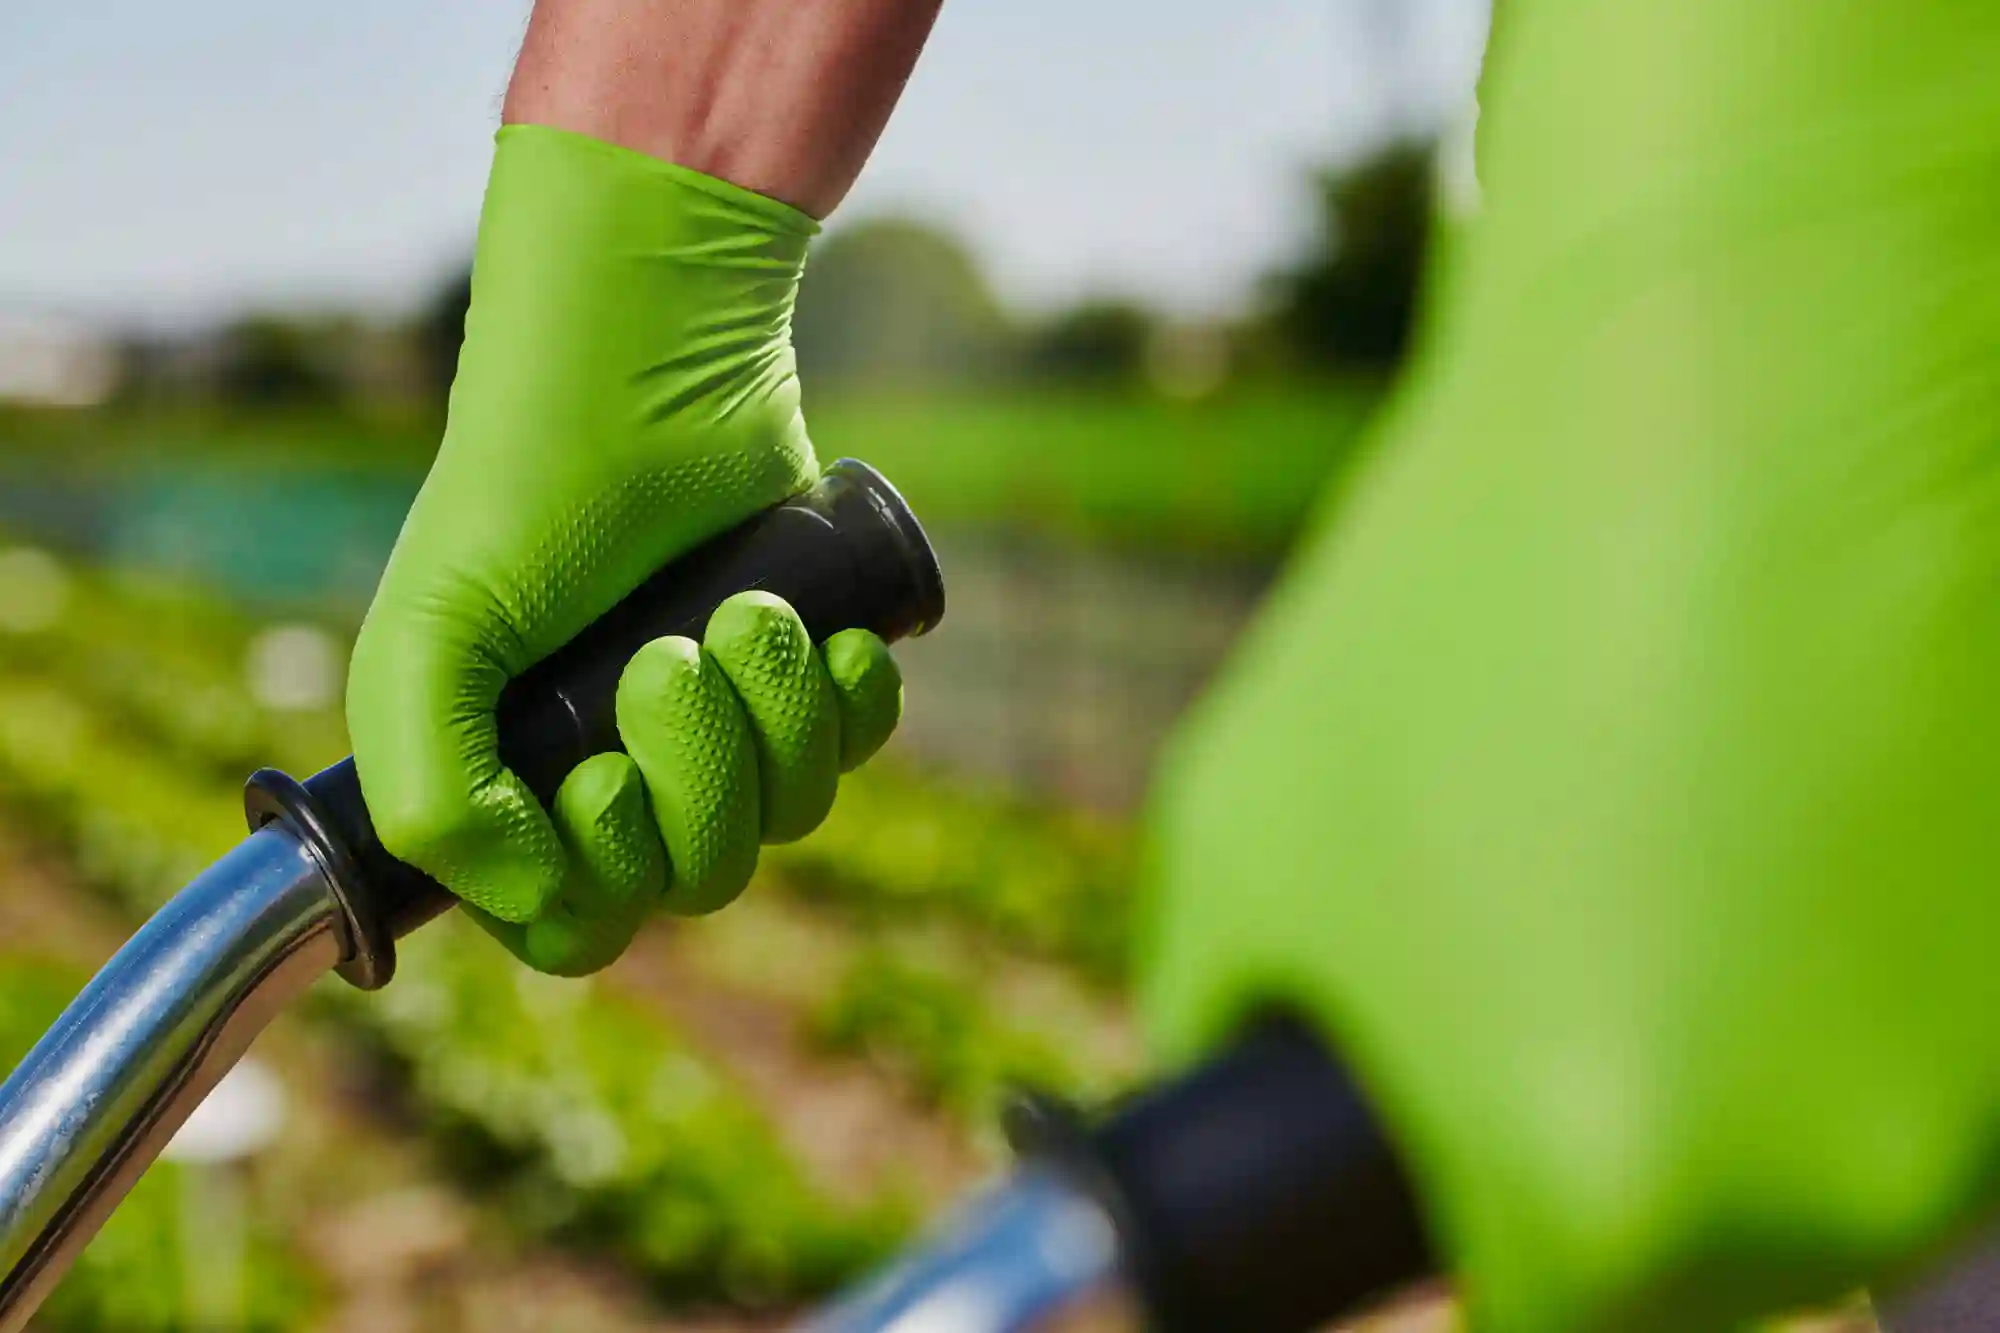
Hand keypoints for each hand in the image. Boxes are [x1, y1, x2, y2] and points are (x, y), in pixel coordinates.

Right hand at [348, 125, 900, 974]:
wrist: (649, 360)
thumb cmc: (525, 492)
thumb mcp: (428, 636)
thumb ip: (431, 796)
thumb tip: (536, 900)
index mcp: (517, 780)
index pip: (580, 925)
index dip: (605, 878)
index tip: (602, 776)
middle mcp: (618, 763)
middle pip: (700, 873)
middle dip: (700, 772)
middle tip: (669, 654)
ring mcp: (717, 719)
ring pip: (784, 813)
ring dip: (773, 721)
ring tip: (748, 612)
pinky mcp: (799, 668)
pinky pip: (852, 748)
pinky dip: (850, 707)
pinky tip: (834, 640)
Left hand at [1141, 5, 1999, 1330]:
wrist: (1751, 359)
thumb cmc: (1471, 594)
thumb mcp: (1249, 841)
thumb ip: (1232, 1033)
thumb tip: (1233, 1129)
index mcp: (1593, 1195)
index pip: (1516, 1316)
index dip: (1475, 1216)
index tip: (1466, 1125)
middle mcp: (1821, 1196)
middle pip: (1681, 1255)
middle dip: (1601, 1125)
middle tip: (1567, 935)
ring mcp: (1980, 1096)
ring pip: (1819, 1154)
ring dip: (1743, 1045)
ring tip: (1682, 829)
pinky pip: (1924, 1047)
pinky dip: (1862, 968)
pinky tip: (1804, 813)